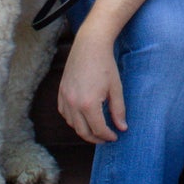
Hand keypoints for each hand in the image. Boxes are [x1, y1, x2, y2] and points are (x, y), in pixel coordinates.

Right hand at [58, 28, 125, 142]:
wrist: (90, 45)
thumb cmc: (106, 65)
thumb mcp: (116, 89)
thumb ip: (118, 110)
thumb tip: (122, 128)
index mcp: (89, 104)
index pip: (98, 129)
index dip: (108, 136)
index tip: (115, 136)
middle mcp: (74, 103)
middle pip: (83, 131)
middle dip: (96, 138)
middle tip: (105, 138)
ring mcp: (65, 97)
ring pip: (72, 124)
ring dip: (83, 129)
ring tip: (95, 127)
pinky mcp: (61, 91)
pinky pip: (64, 113)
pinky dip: (73, 119)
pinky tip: (82, 116)